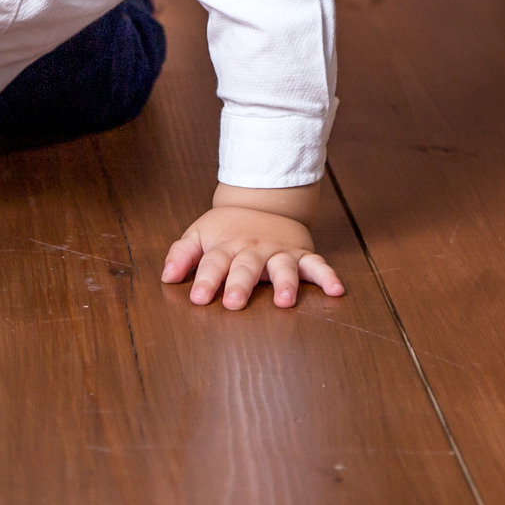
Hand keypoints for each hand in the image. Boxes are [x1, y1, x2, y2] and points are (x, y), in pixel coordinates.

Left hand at [161, 202, 345, 309]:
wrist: (263, 200)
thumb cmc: (227, 228)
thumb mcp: (200, 234)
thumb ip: (182, 254)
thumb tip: (166, 276)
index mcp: (226, 245)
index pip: (213, 262)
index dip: (205, 280)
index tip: (198, 297)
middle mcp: (253, 249)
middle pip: (246, 266)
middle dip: (240, 284)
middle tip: (233, 304)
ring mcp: (279, 251)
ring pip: (283, 267)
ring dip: (285, 283)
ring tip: (284, 301)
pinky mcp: (301, 254)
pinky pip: (317, 265)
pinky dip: (328, 276)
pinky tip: (337, 290)